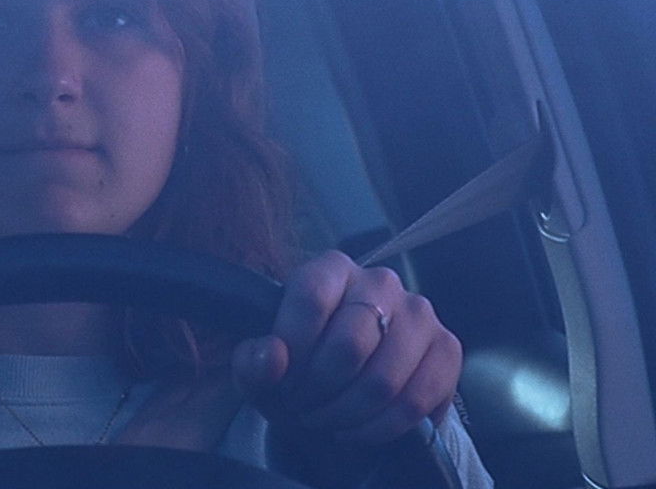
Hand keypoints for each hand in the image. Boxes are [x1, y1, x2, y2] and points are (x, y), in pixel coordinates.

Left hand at [231, 250, 461, 445]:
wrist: (342, 395)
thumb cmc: (297, 372)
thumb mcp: (260, 371)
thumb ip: (252, 362)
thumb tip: (273, 356)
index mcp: (330, 269)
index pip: (311, 298)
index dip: (293, 348)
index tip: (282, 379)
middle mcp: (379, 280)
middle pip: (350, 344)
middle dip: (320, 389)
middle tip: (303, 407)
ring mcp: (419, 312)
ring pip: (384, 378)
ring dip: (347, 413)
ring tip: (327, 420)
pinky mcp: (447, 348)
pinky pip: (417, 399)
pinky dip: (381, 427)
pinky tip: (358, 430)